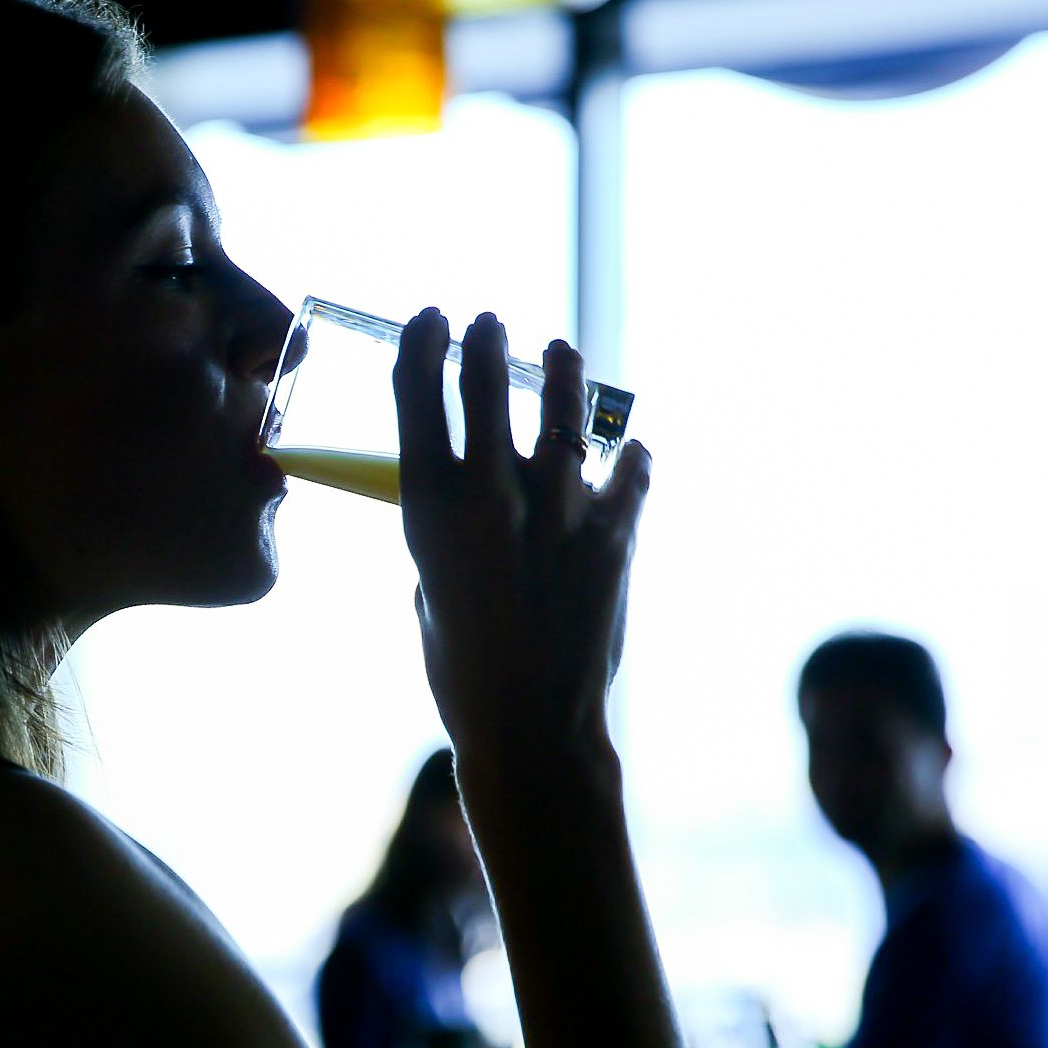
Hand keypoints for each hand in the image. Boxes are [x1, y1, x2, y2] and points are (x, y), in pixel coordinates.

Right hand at [393, 309, 650, 762]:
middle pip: (485, 381)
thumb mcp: (426, 590)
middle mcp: (491, 492)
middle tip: (488, 323)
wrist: (533, 726)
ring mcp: (558, 507)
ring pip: (563, 407)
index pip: (417, 391)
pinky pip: (630, 470)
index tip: (430, 320)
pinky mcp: (615, 532)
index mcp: (428, 505)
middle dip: (485, 340)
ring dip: (561, 372)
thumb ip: (443, 537)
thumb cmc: (461, 671)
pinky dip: (630, 458)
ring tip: (561, 354)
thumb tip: (465, 506)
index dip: (422, 343)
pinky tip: (629, 451)